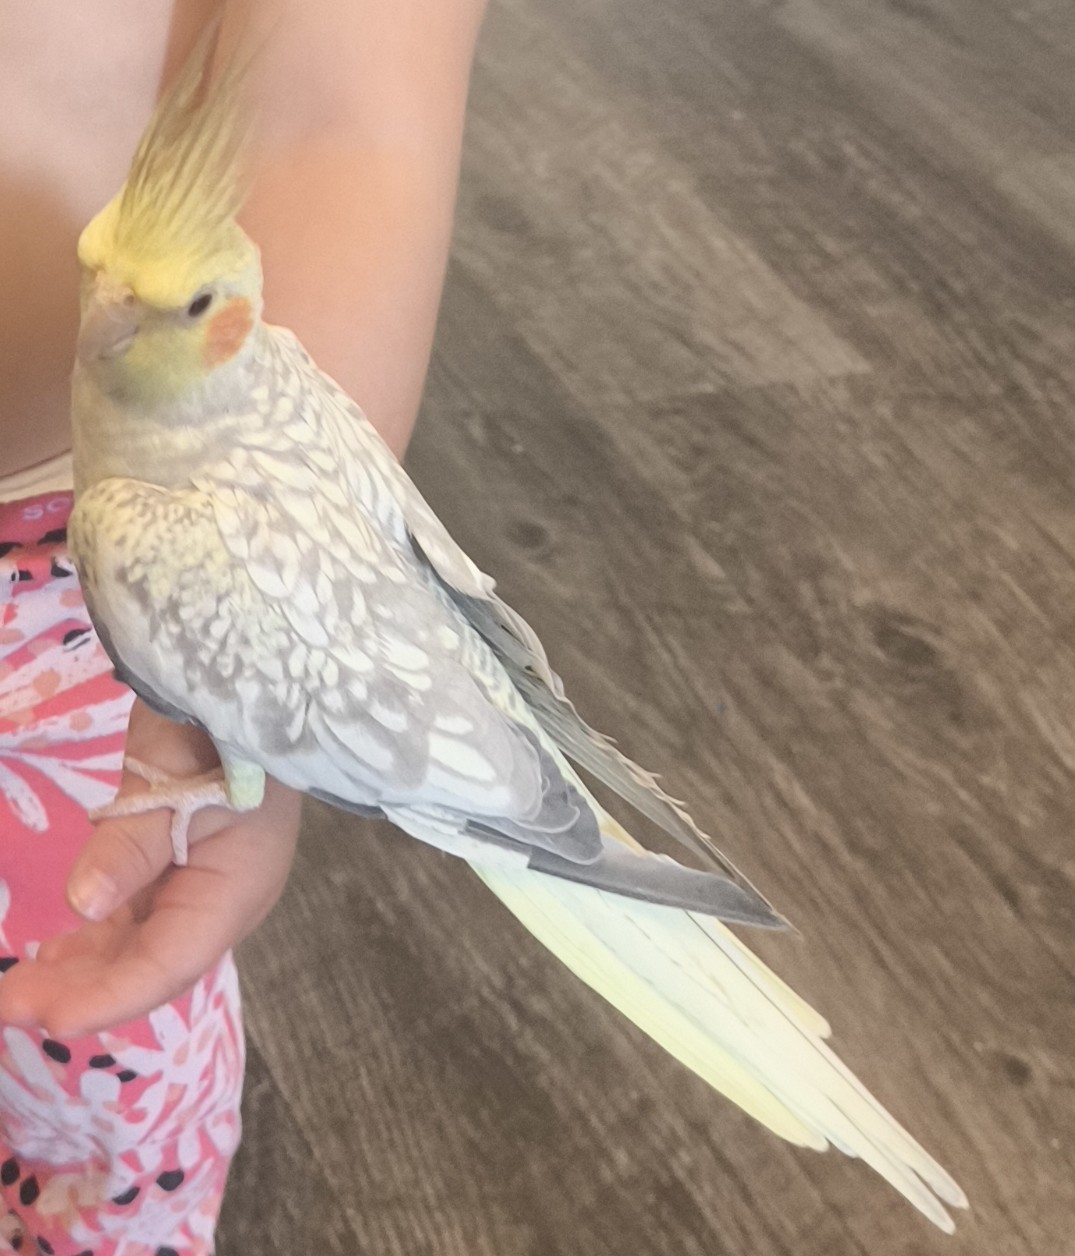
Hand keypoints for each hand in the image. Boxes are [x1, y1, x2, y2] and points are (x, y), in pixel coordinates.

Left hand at [0, 700, 301, 1038]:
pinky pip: (137, 918)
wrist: (243, 677)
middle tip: (10, 1005)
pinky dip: (94, 939)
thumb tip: (84, 906)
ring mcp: (202, 884)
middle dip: (84, 991)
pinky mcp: (181, 867)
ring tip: (20, 988)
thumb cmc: (220, 724)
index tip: (51, 1019)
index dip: (112, 997)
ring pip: (139, 947)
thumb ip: (132, 845)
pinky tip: (54, 953)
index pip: (170, 962)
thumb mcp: (173, 778)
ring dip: (82, 970)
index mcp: (236, 887)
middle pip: (151, 965)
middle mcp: (221, 899)